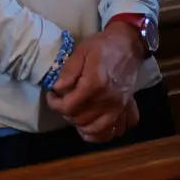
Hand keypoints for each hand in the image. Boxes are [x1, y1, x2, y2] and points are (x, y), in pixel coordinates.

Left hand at [46, 22, 143, 141]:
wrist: (128, 44)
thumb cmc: (102, 46)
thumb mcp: (81, 51)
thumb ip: (68, 71)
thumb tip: (57, 88)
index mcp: (95, 85)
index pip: (68, 107)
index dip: (55, 104)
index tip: (51, 95)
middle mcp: (108, 100)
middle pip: (79, 120)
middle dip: (66, 113)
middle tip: (62, 101)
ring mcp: (118, 107)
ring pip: (95, 129)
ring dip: (81, 125)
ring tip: (75, 114)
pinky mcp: (125, 108)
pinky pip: (115, 131)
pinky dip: (102, 134)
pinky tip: (92, 127)